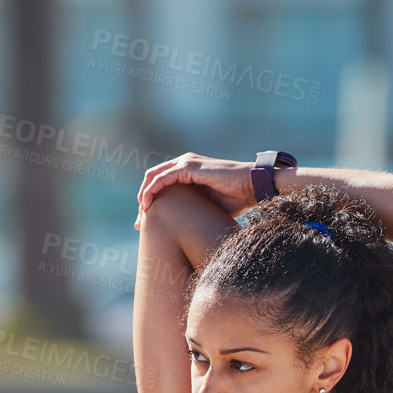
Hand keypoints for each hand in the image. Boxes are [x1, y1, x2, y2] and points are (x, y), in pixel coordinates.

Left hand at [136, 154, 254, 224]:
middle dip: (143, 200)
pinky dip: (151, 192)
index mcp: (188, 171)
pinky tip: (147, 206)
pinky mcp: (189, 167)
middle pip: (153, 179)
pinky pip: (162, 179)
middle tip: (139, 223)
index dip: (150, 201)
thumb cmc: (237, 198)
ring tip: (141, 217)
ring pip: (154, 177)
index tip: (144, 223)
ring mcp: (186, 163)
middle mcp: (184, 163)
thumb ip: (192, 211)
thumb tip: (180, 230)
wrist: (254, 186)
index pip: (161, 183)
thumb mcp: (208, 207)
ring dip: (144, 197)